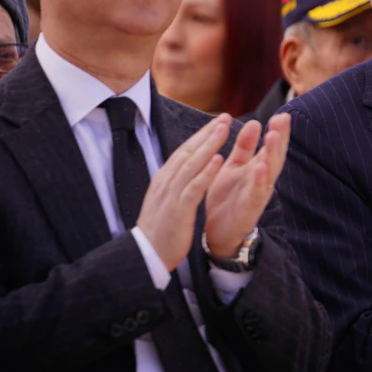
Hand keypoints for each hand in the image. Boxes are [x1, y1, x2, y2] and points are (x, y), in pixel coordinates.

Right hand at [137, 114, 230, 270]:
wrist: (145, 254)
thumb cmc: (159, 229)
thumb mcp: (165, 199)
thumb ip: (174, 183)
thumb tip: (184, 169)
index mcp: (164, 179)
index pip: (184, 151)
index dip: (201, 135)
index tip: (217, 122)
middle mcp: (166, 182)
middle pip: (188, 152)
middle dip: (207, 133)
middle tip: (225, 117)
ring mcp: (171, 194)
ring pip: (192, 164)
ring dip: (209, 145)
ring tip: (225, 129)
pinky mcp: (178, 209)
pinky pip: (194, 187)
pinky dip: (207, 172)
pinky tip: (219, 160)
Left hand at [204, 113, 290, 258]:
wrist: (216, 233)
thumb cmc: (227, 198)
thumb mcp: (234, 167)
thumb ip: (245, 147)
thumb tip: (255, 121)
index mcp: (257, 169)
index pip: (271, 147)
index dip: (278, 132)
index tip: (281, 114)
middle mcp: (262, 180)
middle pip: (275, 156)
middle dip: (280, 139)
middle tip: (283, 119)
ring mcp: (258, 195)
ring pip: (270, 172)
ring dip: (273, 154)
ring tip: (274, 136)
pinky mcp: (249, 210)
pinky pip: (256, 194)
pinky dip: (260, 180)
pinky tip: (260, 167)